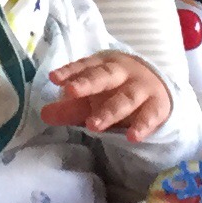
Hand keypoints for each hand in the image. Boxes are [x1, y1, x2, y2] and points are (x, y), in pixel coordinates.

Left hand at [40, 49, 172, 139]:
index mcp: (104, 65)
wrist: (158, 90)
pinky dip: (142, 126)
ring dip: (109, 112)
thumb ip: (69, 107)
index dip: (69, 72)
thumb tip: (43, 114)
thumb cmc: (116, 91)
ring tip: (92, 126)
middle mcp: (123, 73)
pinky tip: (132, 137)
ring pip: (125, 98)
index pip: (85, 67)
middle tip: (71, 92)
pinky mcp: (157, 106)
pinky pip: (149, 116)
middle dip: (87, 84)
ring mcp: (142, 88)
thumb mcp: (92, 98)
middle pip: (104, 76)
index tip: (54, 78)